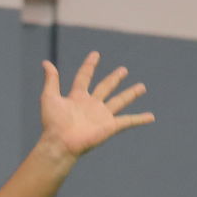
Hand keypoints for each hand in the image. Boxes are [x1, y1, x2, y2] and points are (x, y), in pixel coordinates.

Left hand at [40, 51, 154, 158]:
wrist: (60, 142)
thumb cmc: (53, 122)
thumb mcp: (49, 97)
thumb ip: (51, 80)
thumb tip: (46, 62)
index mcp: (77, 97)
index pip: (84, 77)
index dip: (89, 65)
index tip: (95, 54)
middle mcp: (91, 105)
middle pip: (105, 88)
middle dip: (114, 78)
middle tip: (123, 70)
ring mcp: (102, 116)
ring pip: (120, 101)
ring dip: (131, 94)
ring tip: (142, 87)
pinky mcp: (110, 126)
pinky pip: (128, 121)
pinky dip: (140, 119)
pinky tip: (151, 117)